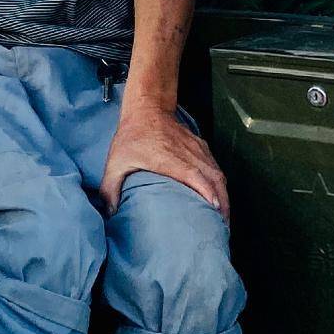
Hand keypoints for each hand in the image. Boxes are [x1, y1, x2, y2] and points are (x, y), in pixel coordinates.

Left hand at [100, 105, 229, 218]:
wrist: (147, 108)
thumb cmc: (132, 136)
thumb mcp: (116, 161)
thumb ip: (110, 187)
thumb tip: (109, 213)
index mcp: (170, 158)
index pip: (195, 175)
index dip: (207, 192)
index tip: (215, 209)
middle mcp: (188, 154)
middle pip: (214, 178)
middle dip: (222, 202)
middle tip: (223, 225)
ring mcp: (197, 149)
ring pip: (218, 173)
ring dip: (224, 195)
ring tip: (224, 217)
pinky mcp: (201, 147)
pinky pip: (215, 167)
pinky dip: (220, 184)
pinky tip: (219, 197)